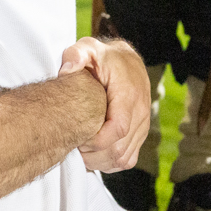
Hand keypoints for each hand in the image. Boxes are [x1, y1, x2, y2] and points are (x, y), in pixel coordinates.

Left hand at [59, 36, 150, 171]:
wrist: (127, 62)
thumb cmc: (104, 58)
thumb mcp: (88, 48)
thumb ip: (76, 55)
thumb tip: (67, 69)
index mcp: (128, 94)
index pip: (118, 129)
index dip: (95, 140)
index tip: (77, 137)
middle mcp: (140, 113)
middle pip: (119, 150)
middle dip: (93, 155)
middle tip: (74, 146)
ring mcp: (142, 126)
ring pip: (123, 158)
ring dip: (99, 161)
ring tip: (80, 150)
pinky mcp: (140, 135)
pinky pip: (127, 159)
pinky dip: (109, 162)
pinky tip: (93, 154)